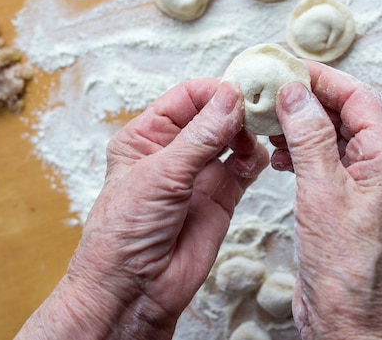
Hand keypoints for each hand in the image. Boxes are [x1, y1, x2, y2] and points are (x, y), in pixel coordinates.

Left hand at [15, 79, 268, 339]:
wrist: (135, 289)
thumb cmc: (123, 233)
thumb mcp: (160, 175)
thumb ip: (199, 137)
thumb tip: (229, 99)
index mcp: (147, 136)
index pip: (187, 97)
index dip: (215, 91)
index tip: (241, 91)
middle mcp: (176, 151)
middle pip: (215, 114)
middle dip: (237, 110)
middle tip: (258, 111)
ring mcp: (200, 173)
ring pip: (233, 138)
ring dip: (248, 133)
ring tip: (256, 136)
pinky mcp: (221, 196)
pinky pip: (245, 167)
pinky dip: (255, 159)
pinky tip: (253, 160)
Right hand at [271, 62, 381, 339]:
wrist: (348, 320)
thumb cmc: (345, 268)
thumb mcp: (321, 191)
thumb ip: (309, 136)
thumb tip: (295, 93)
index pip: (359, 99)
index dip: (323, 80)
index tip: (291, 69)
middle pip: (349, 116)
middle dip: (310, 104)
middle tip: (273, 95)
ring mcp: (371, 187)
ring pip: (337, 139)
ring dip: (304, 129)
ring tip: (272, 127)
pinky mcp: (354, 202)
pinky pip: (331, 163)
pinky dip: (306, 154)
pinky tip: (282, 157)